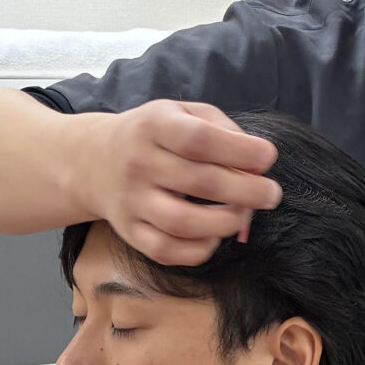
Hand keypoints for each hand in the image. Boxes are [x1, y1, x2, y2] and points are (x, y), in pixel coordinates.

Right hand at [87, 101, 282, 264]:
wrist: (93, 161)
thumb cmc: (153, 135)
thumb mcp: (182, 113)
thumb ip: (221, 129)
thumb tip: (257, 161)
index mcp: (154, 125)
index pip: (200, 139)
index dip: (240, 150)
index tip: (268, 156)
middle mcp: (139, 163)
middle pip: (200, 182)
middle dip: (247, 191)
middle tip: (270, 194)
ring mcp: (132, 201)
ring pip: (183, 223)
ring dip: (225, 223)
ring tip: (243, 215)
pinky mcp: (130, 232)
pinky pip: (167, 251)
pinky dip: (199, 249)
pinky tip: (214, 236)